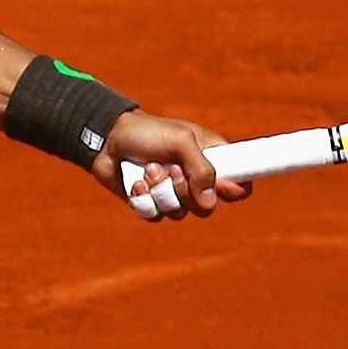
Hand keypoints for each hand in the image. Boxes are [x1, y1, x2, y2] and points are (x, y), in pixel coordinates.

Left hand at [99, 112, 250, 221]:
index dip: (233, 190)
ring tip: (148, 168)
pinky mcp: (152, 203)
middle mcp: (196, 179)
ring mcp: (174, 193)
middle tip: (171, 169)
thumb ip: (200, 169)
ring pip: (178, 213)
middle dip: (184, 190)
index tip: (220, 185)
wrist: (107, 139)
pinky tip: (135, 182)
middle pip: (207, 207)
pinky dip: (143, 200)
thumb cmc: (147, 132)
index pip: (240, 184)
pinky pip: (155, 216)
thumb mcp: (180, 142)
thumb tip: (210, 203)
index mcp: (213, 158)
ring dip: (159, 191)